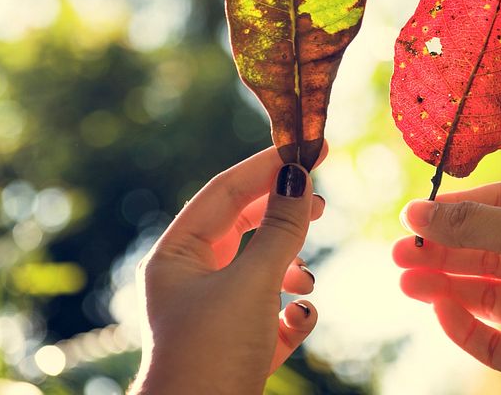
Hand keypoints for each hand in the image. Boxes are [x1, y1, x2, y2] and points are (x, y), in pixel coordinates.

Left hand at [128, 145, 325, 394]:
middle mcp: (192, 280)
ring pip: (261, 269)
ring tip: (306, 274)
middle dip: (284, 216)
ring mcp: (215, 314)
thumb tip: (299, 176)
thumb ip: (280, 228)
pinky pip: (271, 312)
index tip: (308, 147)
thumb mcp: (252, 282)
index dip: (267, 166)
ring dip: (290, 266)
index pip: (225, 192)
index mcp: (178, 256)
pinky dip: (291, 311)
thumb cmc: (212, 354)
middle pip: (244, 227)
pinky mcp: (238, 346)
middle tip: (322, 201)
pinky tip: (300, 317)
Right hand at [393, 183, 500, 394]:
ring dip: (446, 287)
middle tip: (400, 254)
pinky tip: (441, 311)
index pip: (500, 206)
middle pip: (488, 254)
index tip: (416, 217)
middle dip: (444, 252)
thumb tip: (420, 213)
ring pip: (488, 298)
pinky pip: (498, 342)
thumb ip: (471, 222)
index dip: (458, 211)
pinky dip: (467, 328)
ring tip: (406, 282)